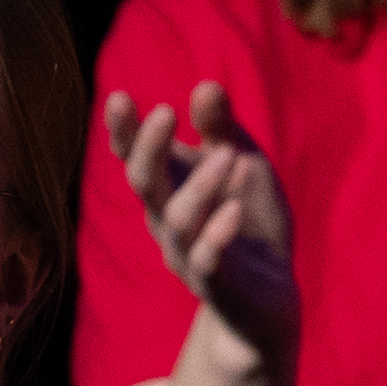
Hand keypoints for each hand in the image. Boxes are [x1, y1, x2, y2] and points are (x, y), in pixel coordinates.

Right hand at [105, 80, 295, 368]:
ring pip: (177, 220)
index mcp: (168, 188)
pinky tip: (234, 211)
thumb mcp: (242, 164)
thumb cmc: (248, 223)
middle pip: (143, 184)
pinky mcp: (218, 284)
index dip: (123, 132)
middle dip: (148, 148)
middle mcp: (167, 221)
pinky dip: (218, 234)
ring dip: (200, 186)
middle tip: (164, 112)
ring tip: (228, 155)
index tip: (119, 98)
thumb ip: (222, 129)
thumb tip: (207, 85)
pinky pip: (207, 260)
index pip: (134, 157)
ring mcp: (188, 254)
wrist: (267, 300)